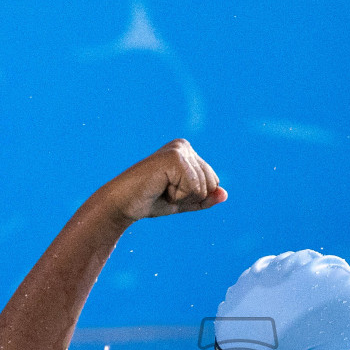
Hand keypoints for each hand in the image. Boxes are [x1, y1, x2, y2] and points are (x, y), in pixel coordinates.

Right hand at [99, 139, 226, 222]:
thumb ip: (206, 198)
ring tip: (161, 189)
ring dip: (182, 197)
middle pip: (212, 184)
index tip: (171, 192)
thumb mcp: (184, 201)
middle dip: (191, 197)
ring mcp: (179, 150)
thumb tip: (225, 194)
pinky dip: (178, 197)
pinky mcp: (175, 158)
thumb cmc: (151, 200)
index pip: (213, 182)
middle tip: (165, 192)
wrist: (124, 204)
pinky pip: (194, 189)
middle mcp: (184, 146)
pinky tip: (160, 188)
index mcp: (188, 152)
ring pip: (203, 188)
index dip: (195, 196)